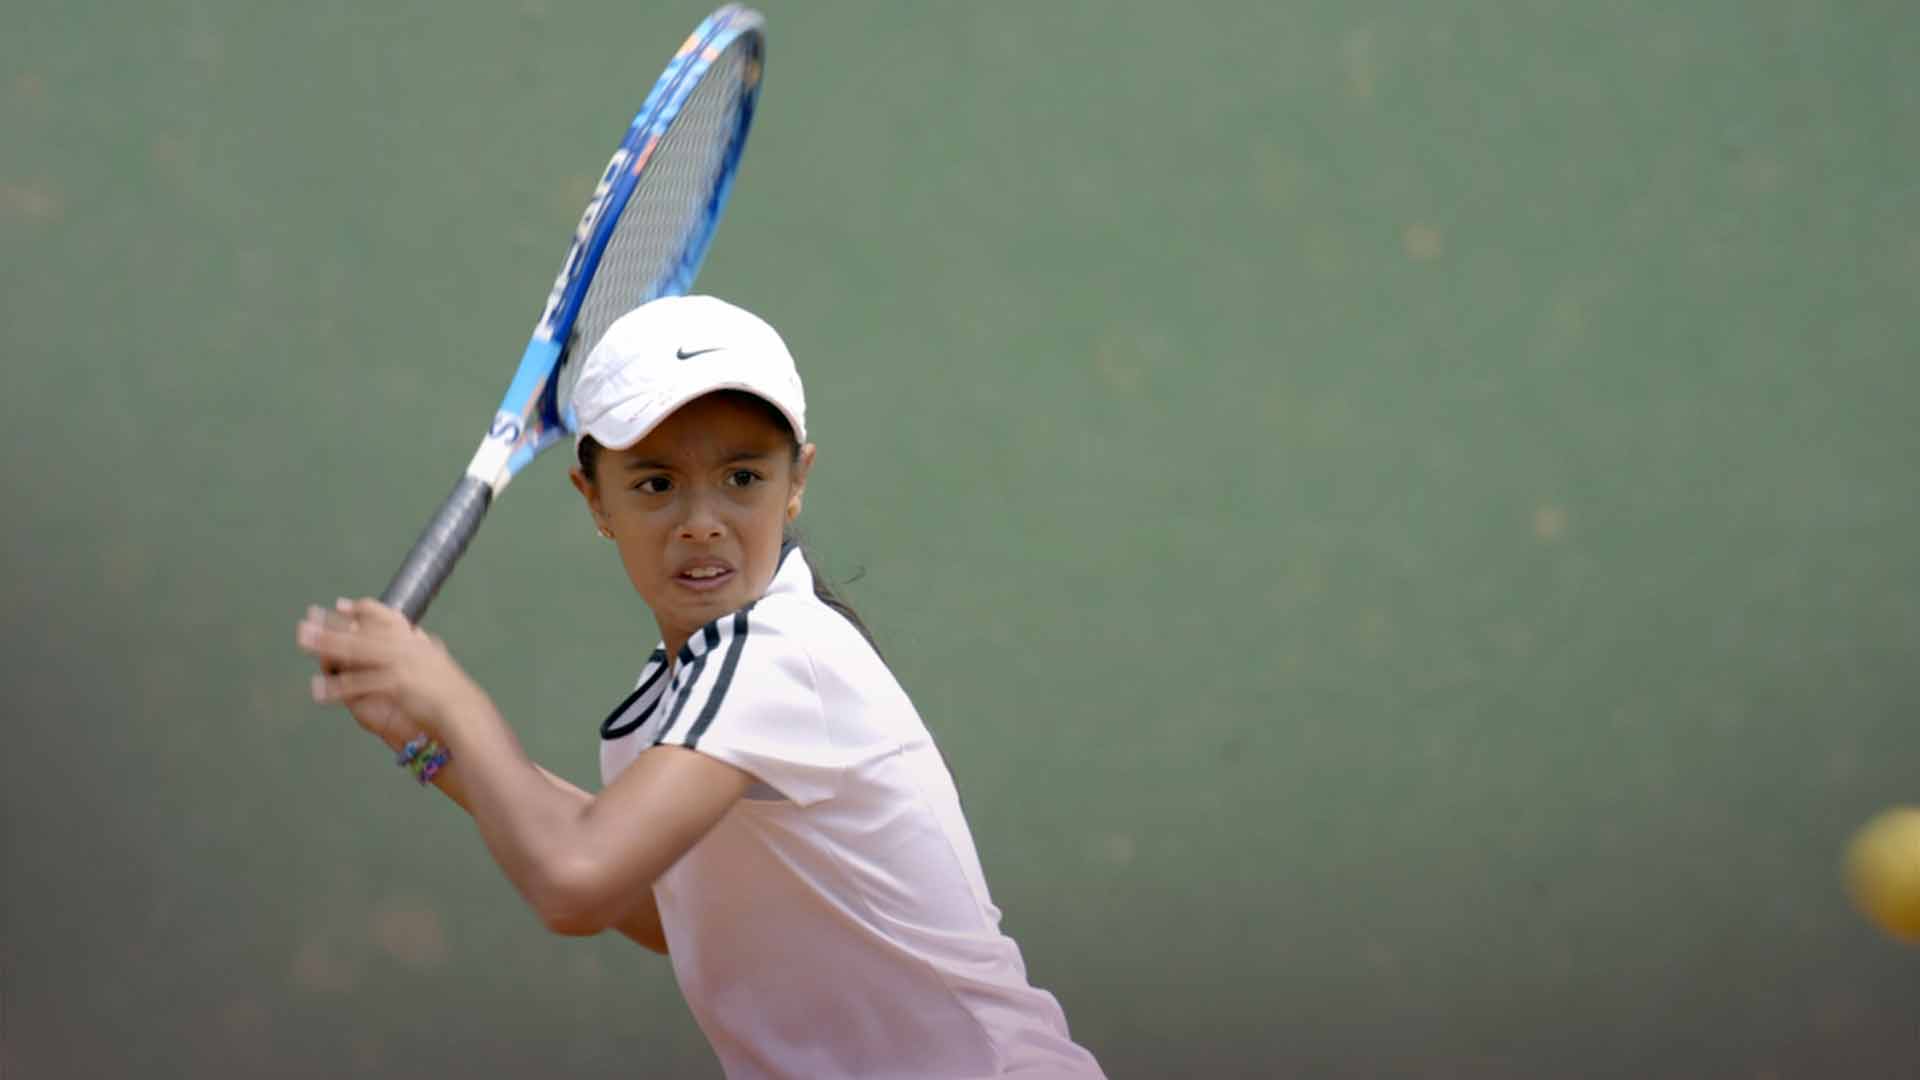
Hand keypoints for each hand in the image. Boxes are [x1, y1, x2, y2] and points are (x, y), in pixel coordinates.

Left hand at [296, 598, 488, 746]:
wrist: (463, 709)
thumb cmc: (451, 691)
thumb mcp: (437, 661)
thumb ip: (424, 647)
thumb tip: (419, 636)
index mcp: (413, 639)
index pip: (384, 615)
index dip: (360, 609)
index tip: (340, 604)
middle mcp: (405, 645)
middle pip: (361, 630)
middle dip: (332, 623)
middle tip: (307, 616)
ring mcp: (400, 663)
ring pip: (355, 650)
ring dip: (325, 643)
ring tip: (302, 640)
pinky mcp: (395, 683)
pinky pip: (359, 684)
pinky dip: (337, 686)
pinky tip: (318, 688)